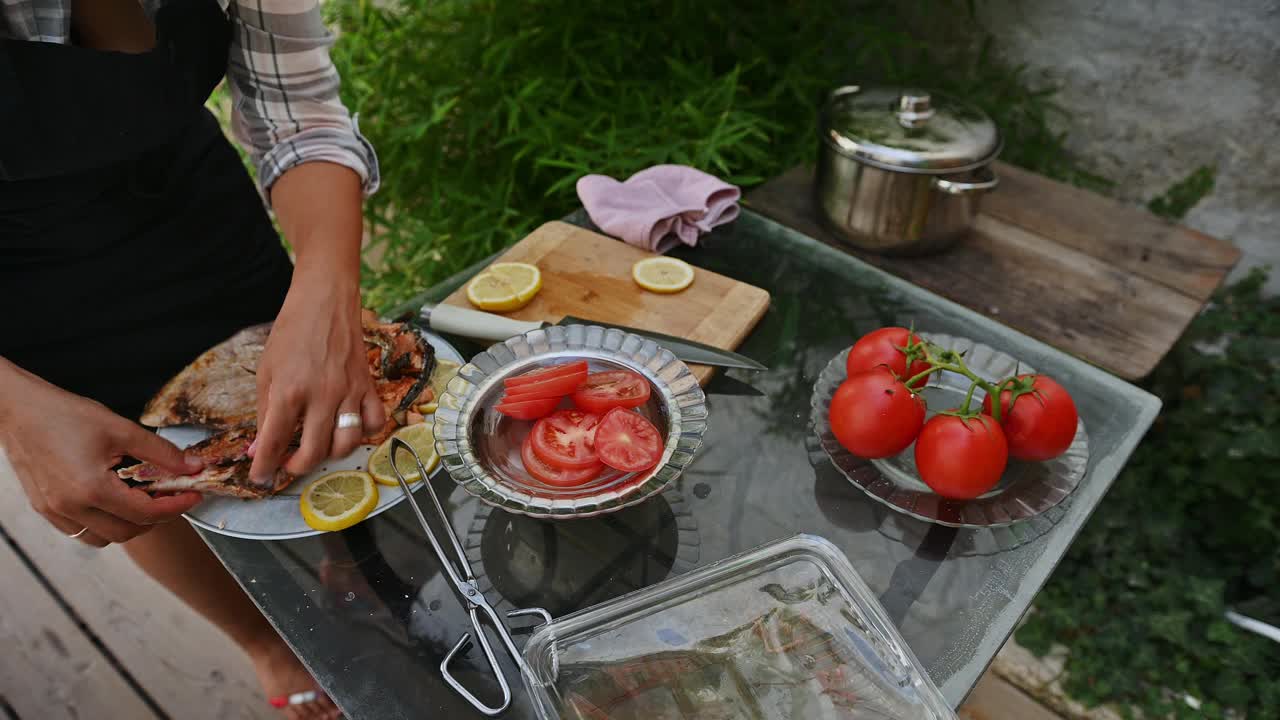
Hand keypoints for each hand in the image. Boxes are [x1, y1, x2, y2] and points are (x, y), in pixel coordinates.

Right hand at [0, 360, 203, 546]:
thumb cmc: (65, 415)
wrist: (19, 410)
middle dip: (156, 518)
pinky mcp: (45, 509)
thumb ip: (161, 452)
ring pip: (104, 538)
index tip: (193, 495)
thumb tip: (193, 467)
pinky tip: (113, 500)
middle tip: (170, 495)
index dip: (177, 506)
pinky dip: (103, 523)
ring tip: (141, 498)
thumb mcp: (121, 429)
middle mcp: (70, 507)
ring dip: (129, 525)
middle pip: (128, 532)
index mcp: (91, 488)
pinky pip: (81, 531)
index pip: (146, 513)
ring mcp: (54, 511)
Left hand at [249, 276, 383, 483]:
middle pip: (314, 452)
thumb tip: (257, 447)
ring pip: (346, 444)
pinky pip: (374, 422)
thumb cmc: (291, 333)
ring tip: (317, 448)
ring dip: (329, 455)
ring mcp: (349, 393)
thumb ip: (264, 411)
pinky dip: (363, 433)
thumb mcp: (266, 370)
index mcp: (289, 391)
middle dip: (297, 468)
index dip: (263, 466)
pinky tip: (349, 428)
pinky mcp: (368, 387)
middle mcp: (322, 396)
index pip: (273, 442)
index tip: (258, 477)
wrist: (325, 302)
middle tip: (288, 465)